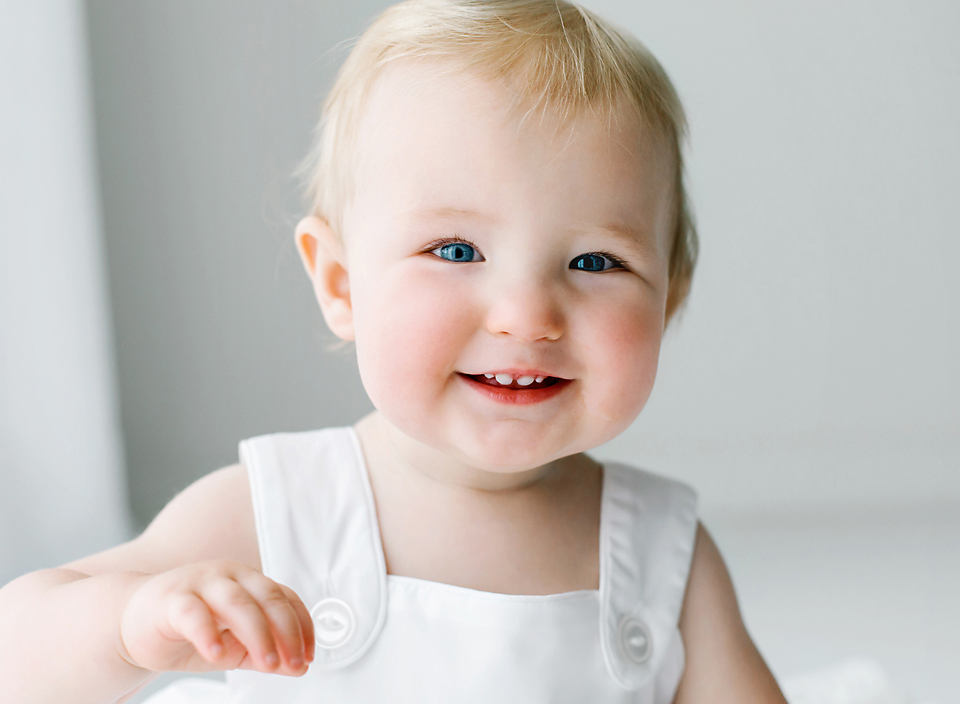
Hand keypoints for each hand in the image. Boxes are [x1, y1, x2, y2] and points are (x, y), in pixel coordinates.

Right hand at [119, 561, 313, 675]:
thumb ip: (263, 654)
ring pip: (237, 602)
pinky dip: (209, 633)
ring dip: (258, 634)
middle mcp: (229, 576)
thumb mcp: (233, 646)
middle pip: (268, 598)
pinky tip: (218, 654)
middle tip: (293, 664)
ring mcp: (200, 582)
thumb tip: (298, 667)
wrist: (132, 624)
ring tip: (268, 663)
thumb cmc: (187, 631)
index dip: (302, 627)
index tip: (308, 657)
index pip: (286, 598)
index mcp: (249, 582)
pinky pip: (193, 612)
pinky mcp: (171, 598)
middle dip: (286, 633)